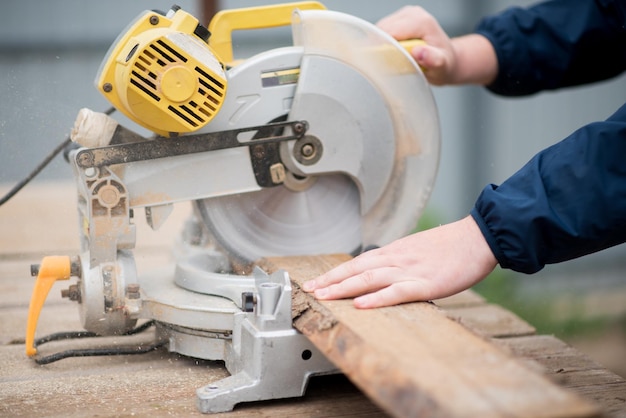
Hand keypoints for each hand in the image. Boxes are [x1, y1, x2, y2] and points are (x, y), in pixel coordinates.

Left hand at [302, 216, 497, 307]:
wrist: (477, 238)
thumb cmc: (450, 247)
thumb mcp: (417, 251)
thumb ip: (398, 261)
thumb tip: (381, 274)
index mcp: (394, 252)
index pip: (356, 263)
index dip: (334, 274)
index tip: (316, 282)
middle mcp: (396, 259)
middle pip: (355, 270)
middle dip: (330, 281)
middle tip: (308, 290)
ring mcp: (409, 271)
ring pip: (369, 279)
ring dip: (343, 288)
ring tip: (323, 296)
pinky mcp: (425, 283)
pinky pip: (396, 291)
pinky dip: (377, 298)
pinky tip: (361, 305)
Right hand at [376, 6, 497, 85]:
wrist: (446, 59)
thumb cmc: (443, 64)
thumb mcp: (441, 67)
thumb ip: (433, 60)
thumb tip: (419, 52)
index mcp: (422, 22)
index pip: (391, 32)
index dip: (384, 48)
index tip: (387, 62)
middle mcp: (413, 13)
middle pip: (383, 29)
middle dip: (383, 47)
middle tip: (394, 62)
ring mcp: (406, 13)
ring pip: (380, 29)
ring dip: (383, 45)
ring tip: (397, 57)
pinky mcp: (400, 18)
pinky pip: (383, 30)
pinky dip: (384, 42)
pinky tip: (396, 50)